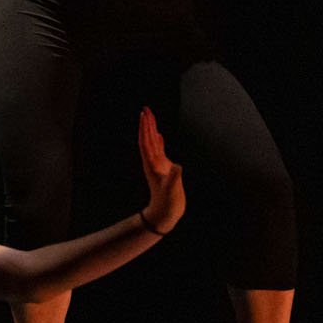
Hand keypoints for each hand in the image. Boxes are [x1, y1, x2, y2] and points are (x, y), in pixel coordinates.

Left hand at [136, 108, 185, 234]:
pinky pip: (160, 150)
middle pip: (147, 139)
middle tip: (146, 108)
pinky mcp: (163, 168)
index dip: (145, 128)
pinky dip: (159, 141)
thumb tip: (177, 166)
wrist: (165, 213)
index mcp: (152, 164)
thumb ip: (174, 177)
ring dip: (151, 129)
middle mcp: (153, 162)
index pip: (146, 142)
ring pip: (153, 143)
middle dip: (147, 123)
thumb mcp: (172, 190)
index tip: (144, 115)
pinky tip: (159, 134)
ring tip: (150, 116)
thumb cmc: (168, 202)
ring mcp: (158, 164)